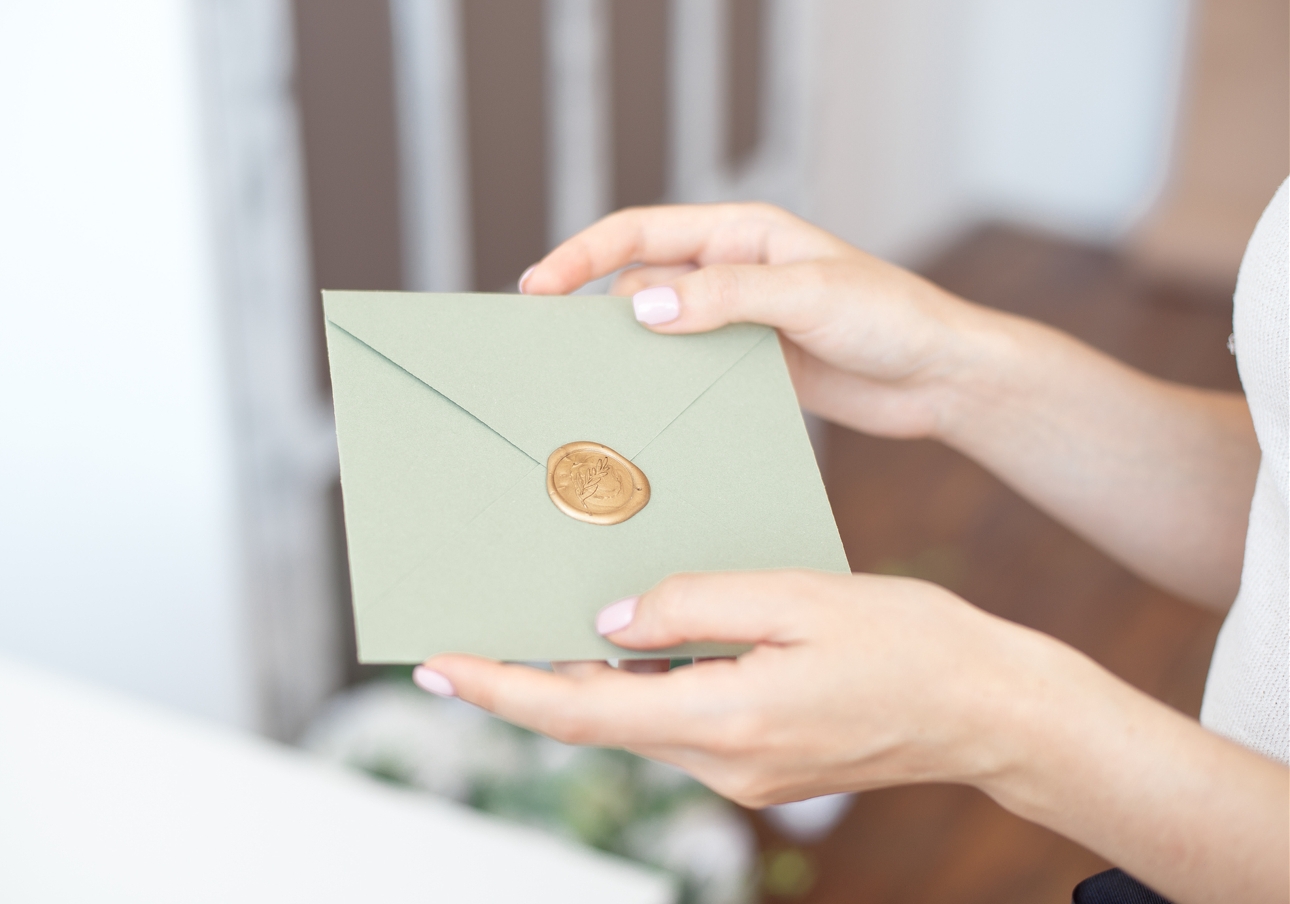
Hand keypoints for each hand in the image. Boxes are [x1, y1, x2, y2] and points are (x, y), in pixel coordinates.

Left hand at [417, 570, 1037, 806]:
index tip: (436, 666)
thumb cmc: (907, 642)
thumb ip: (693, 604)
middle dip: (529, 680)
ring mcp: (742, 774)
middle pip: (596, 720)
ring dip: (585, 680)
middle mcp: (724, 763)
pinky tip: (636, 642)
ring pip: (635, 721)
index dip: (501, 688)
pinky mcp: (760, 764)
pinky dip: (641, 686)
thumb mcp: (797, 596)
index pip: (580, 709)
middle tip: (469, 633)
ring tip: (544, 622)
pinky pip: (677, 721)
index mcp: (727, 720)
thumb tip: (608, 621)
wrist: (988, 710)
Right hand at [519, 203, 1000, 440]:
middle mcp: (730, 273)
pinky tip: (646, 411)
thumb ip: (726, 299)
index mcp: (740, 234)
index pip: (640, 234)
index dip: (581, 256)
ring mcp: (737, 322)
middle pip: (638, 285)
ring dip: (629, 356)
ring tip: (591, 389)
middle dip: (593, 313)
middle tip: (551, 354)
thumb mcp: (808, 296)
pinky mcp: (749, 366)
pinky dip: (663, 386)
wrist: (938, 376)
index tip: (537, 288)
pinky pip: (689, 371)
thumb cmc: (890, 317)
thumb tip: (642, 307)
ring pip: (658, 333)